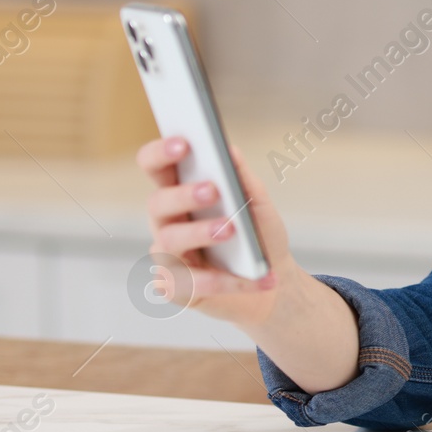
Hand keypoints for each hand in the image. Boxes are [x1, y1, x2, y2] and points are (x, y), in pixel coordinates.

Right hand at [137, 138, 291, 327]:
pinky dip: (226, 280)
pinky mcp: (176, 288)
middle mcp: (167, 222)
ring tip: (231, 230)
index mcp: (181, 193)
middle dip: (182, 195)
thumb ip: (243, 180)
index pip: (156, 167)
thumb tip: (231, 150)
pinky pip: (191, 283)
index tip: (183, 143)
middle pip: (157, 203)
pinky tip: (256, 277)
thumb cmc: (258, 237)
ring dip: (201, 233)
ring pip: (169, 241)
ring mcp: (168, 256)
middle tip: (211, 190)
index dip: (161, 153)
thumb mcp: (258, 206)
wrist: (275, 283)